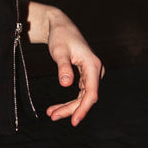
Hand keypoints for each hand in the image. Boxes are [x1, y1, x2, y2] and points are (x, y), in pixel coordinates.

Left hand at [44, 10, 104, 125]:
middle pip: (86, 98)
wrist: (60, 26)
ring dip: (68, 107)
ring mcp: (92, 74)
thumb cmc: (60, 37)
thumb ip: (63, 67)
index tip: (74, 121)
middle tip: (52, 116)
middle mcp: (96, 70)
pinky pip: (80, 93)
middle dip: (70, 109)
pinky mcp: (86, 76)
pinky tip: (56, 108)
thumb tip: (66, 84)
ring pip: (82, 97)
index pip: (91, 93)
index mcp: (93, 65)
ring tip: (51, 114)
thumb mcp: (59, 51)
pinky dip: (68, 101)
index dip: (83, 109)